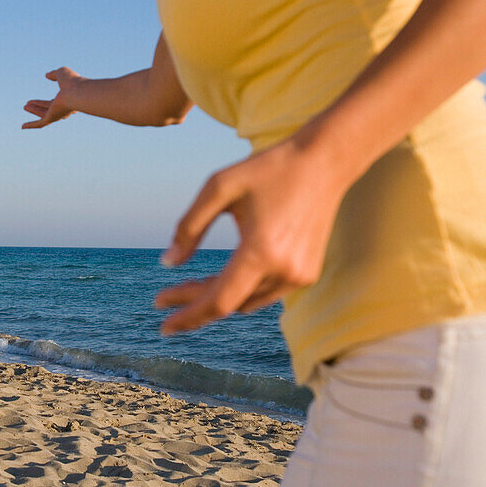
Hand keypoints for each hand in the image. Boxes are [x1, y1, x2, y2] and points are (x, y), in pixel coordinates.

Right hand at [22, 67, 82, 128]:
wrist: (77, 91)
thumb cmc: (73, 81)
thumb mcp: (62, 73)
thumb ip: (54, 74)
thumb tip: (47, 75)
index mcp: (67, 98)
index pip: (54, 102)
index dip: (46, 102)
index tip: (38, 101)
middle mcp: (63, 108)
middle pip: (48, 109)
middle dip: (38, 106)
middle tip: (28, 103)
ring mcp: (58, 114)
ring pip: (43, 114)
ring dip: (34, 110)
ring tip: (25, 106)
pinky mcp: (52, 118)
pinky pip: (40, 123)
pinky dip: (31, 125)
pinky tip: (23, 127)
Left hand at [154, 136, 347, 332]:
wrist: (323, 162)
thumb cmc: (268, 170)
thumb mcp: (219, 188)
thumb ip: (189, 228)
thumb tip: (168, 264)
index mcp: (261, 252)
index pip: (218, 302)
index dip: (187, 316)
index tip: (162, 324)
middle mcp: (285, 271)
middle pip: (229, 304)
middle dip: (193, 306)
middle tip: (162, 301)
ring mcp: (300, 276)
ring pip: (247, 302)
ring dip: (217, 297)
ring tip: (187, 288)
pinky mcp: (307, 274)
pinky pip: (265, 294)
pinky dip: (241, 290)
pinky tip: (222, 281)